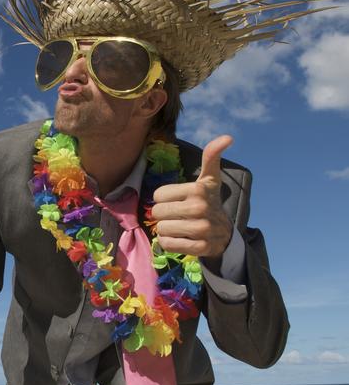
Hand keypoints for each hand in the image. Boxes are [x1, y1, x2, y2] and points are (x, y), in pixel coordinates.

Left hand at [151, 136, 233, 257]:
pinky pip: (168, 244)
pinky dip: (170, 243)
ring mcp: (201, 229)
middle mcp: (200, 208)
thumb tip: (227, 137)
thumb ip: (211, 157)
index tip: (179, 200)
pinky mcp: (200, 247)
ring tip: (181, 227)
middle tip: (179, 215)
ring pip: (161, 229)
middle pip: (157, 212)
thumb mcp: (209, 180)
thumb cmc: (209, 202)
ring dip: (166, 230)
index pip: (157, 195)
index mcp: (198, 189)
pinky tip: (182, 239)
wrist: (224, 234)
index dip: (164, 199)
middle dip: (164, 215)